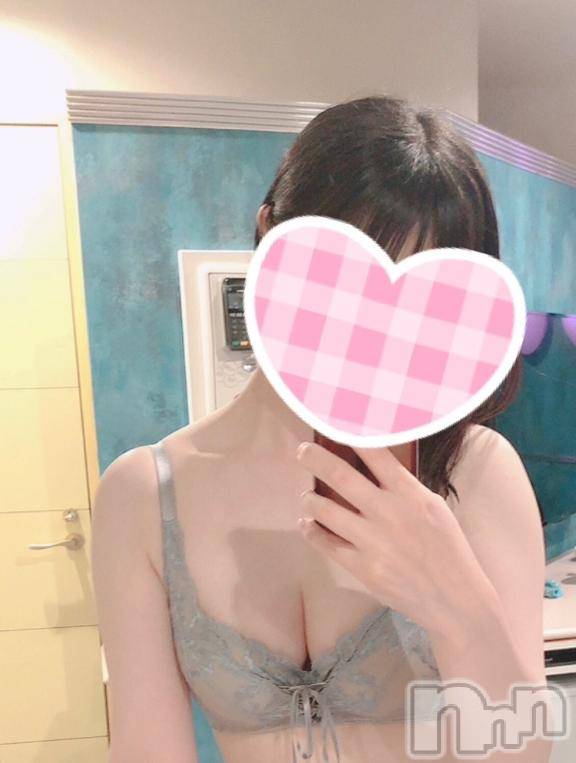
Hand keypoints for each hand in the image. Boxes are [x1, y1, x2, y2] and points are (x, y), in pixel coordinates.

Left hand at [295, 440, 488, 636]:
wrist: (455, 599)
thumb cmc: (447, 549)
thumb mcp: (434, 508)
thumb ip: (404, 487)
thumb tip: (374, 464)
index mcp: (410, 494)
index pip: (376, 454)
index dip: (352, 435)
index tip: (334, 421)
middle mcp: (389, 513)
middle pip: (342, 477)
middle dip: (316, 459)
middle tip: (302, 452)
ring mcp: (374, 541)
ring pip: (326, 511)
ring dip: (311, 499)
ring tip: (308, 496)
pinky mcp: (364, 568)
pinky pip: (327, 544)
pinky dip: (311, 532)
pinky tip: (306, 524)